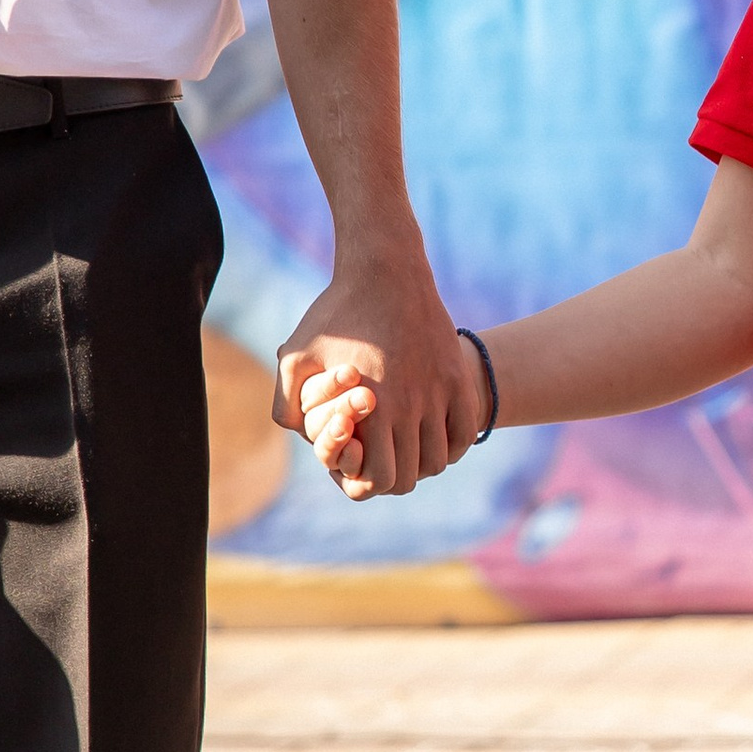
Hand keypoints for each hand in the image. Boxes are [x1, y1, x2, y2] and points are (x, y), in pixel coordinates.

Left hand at [274, 246, 476, 500]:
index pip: (379, 478)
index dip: (367, 482)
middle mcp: (410, 405)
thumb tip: (296, 437)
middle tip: (384, 462)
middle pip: (410, 476)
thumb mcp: (295, 355)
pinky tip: (434, 436)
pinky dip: (452, 444)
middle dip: (393, 478)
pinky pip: (466, 432)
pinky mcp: (457, 376)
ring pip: (439, 459)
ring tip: (406, 450)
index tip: (361, 465)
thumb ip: (286, 403)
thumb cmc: (336, 313)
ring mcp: (439, 391)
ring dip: (422, 463)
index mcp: (370, 407)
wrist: (386, 269)